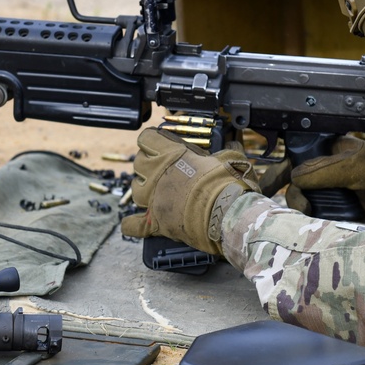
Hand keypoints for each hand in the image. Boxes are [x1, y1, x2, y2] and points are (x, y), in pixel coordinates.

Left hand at [120, 128, 257, 254]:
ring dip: (142, 188)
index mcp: (171, 155)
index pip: (147, 139)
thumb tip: (234, 145)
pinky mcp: (156, 222)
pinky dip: (131, 225)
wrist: (226, 215)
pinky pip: (134, 225)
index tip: (158, 142)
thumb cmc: (228, 185)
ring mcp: (154, 199)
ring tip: (153, 190)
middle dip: (146, 163)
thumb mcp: (230, 159)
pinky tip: (130, 223)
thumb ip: (226, 151)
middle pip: (138, 163)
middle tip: (160, 167)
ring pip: (135, 190)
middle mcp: (157, 175)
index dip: (152, 140)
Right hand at [264, 136, 364, 223]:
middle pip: (289, 179)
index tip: (266, 181)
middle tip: (266, 196)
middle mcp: (322, 172)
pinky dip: (303, 221)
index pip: (294, 154)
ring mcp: (325, 194)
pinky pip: (307, 218)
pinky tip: (305, 223)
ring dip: (296, 206)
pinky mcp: (329, 214)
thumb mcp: (358, 165)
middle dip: (278, 187)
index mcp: (326, 152)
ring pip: (296, 200)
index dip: (279, 165)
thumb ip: (326, 169)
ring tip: (307, 211)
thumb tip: (295, 178)